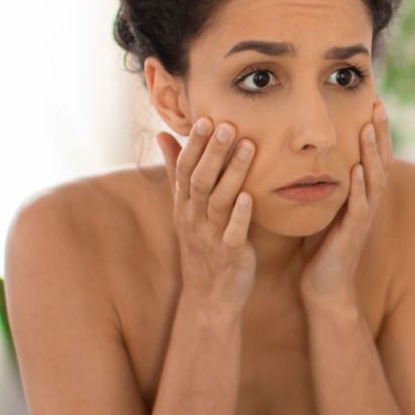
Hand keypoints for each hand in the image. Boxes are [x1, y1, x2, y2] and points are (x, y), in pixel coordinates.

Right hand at [157, 118, 256, 309]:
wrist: (209, 297)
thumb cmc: (201, 244)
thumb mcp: (184, 208)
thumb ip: (176, 171)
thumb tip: (163, 135)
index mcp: (184, 205)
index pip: (185, 169)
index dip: (195, 144)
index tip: (206, 118)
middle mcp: (193, 218)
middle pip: (200, 180)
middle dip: (213, 151)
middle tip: (228, 124)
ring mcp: (211, 236)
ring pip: (219, 200)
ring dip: (233, 173)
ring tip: (248, 147)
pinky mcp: (230, 254)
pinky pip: (234, 232)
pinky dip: (241, 214)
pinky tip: (251, 196)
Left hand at [298, 99, 393, 307]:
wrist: (324, 289)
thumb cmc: (320, 251)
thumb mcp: (323, 211)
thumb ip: (325, 187)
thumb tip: (307, 160)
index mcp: (360, 196)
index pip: (372, 156)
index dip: (375, 131)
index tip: (372, 101)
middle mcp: (367, 203)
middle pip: (381, 161)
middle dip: (380, 132)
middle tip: (378, 103)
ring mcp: (362, 219)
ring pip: (373, 180)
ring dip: (371, 153)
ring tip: (368, 127)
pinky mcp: (351, 234)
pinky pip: (359, 207)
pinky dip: (358, 188)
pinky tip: (355, 170)